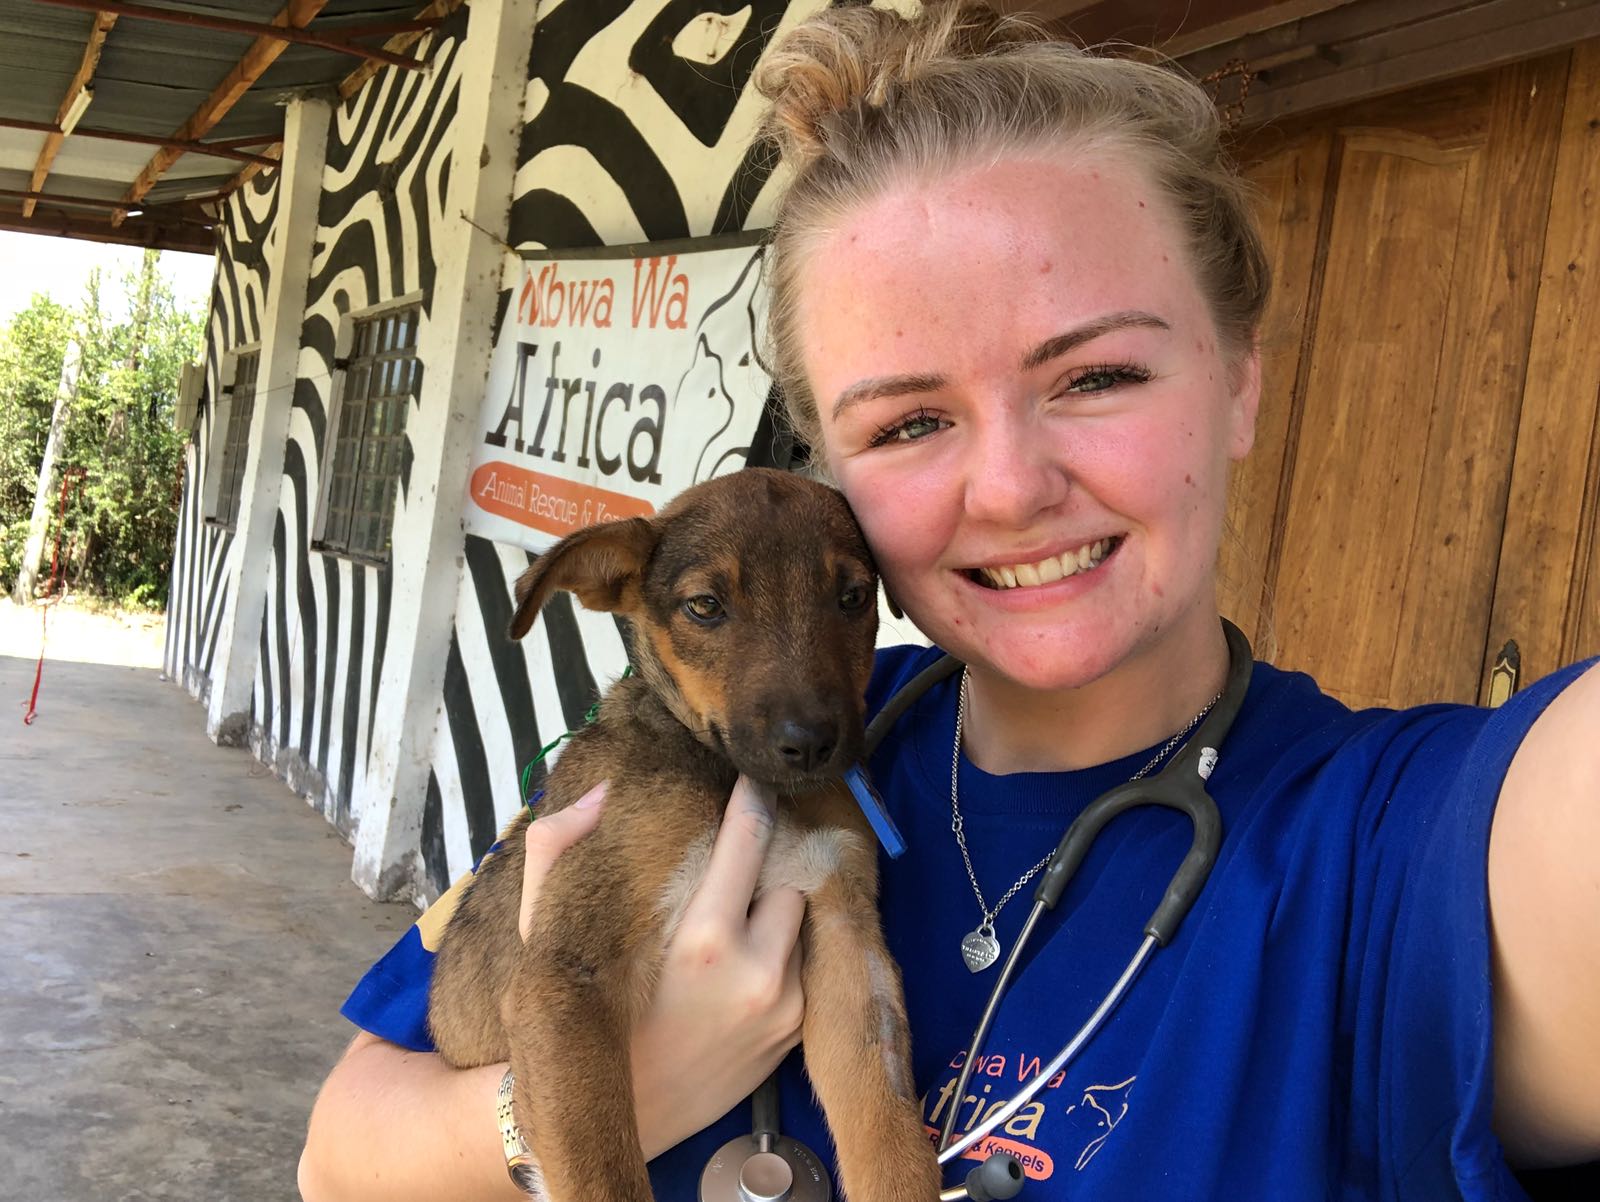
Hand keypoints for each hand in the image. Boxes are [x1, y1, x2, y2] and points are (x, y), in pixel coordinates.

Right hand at [518, 776, 806, 1157]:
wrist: (614, 1114)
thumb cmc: (580, 1015)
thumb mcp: (546, 931)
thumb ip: (558, 849)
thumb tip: (602, 792)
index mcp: (704, 939)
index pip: (750, 838)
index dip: (753, 799)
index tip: (753, 777)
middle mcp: (757, 971)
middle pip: (786, 875)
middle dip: (761, 870)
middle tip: (729, 871)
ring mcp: (784, 1005)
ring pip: (799, 918)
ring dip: (773, 912)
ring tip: (733, 925)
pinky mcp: (793, 1033)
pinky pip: (802, 965)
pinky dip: (779, 956)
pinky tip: (740, 970)